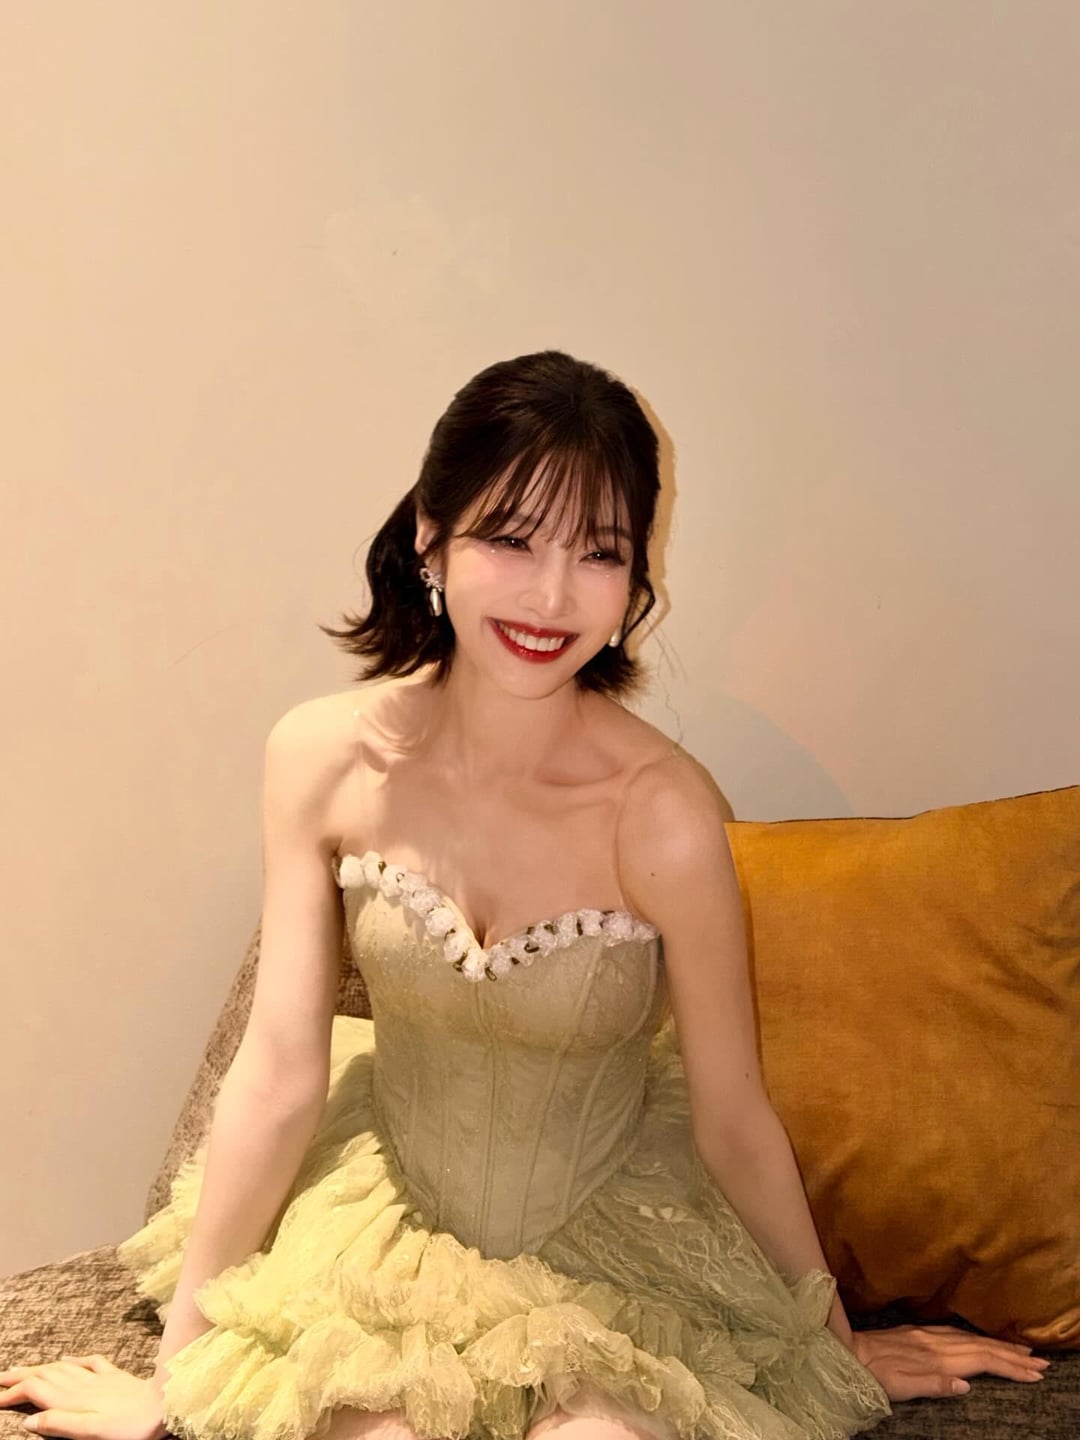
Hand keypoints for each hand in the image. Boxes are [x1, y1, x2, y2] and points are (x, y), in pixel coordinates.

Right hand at [0, 1354, 168, 1439]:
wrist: (164, 1403)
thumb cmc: (129, 1425)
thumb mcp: (90, 1431)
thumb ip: (60, 1423)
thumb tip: (30, 1421)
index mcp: (73, 1399)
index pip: (36, 1390)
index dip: (15, 1394)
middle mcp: (82, 1385)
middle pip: (45, 1375)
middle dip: (20, 1376)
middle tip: (0, 1377)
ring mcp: (99, 1378)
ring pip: (61, 1368)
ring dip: (40, 1367)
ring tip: (22, 1368)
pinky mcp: (114, 1376)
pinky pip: (89, 1363)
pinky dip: (73, 1360)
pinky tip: (67, 1358)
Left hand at [852, 1324, 1050, 1400]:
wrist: (846, 1352)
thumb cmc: (873, 1377)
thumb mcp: (901, 1387)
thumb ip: (934, 1385)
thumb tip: (966, 1385)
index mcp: (935, 1358)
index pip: (981, 1361)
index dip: (1009, 1367)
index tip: (1034, 1373)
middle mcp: (934, 1343)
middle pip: (982, 1348)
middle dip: (1012, 1355)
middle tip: (1040, 1362)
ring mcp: (926, 1336)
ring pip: (971, 1339)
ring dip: (997, 1345)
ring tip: (1019, 1350)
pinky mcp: (917, 1333)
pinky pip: (956, 1333)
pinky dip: (976, 1338)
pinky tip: (978, 1340)